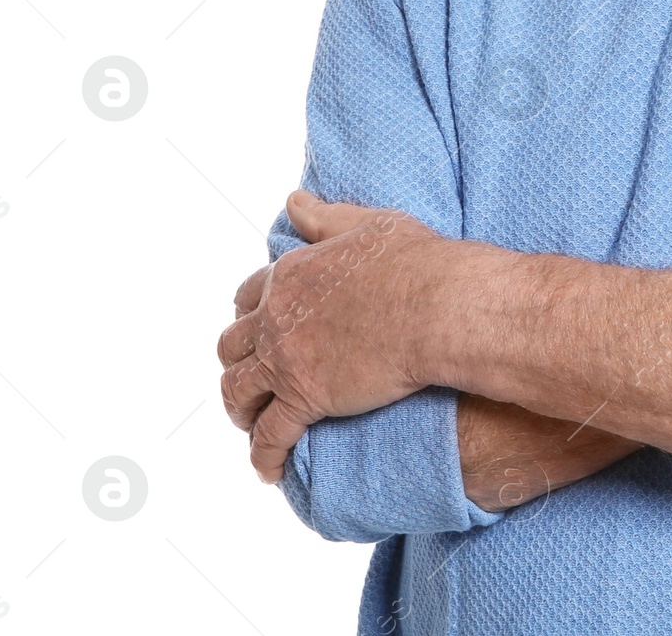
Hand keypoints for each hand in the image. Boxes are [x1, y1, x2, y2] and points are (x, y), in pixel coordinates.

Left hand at [217, 191, 452, 481]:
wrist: (438, 306)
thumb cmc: (415, 262)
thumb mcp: (368, 223)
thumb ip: (325, 217)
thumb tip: (293, 201)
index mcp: (291, 275)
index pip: (250, 295)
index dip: (250, 314)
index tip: (258, 326)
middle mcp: (278, 317)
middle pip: (233, 346)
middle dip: (237, 363)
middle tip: (252, 377)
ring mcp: (287, 360)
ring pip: (238, 391)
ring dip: (239, 409)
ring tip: (250, 423)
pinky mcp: (306, 399)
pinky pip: (270, 436)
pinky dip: (264, 456)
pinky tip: (269, 469)